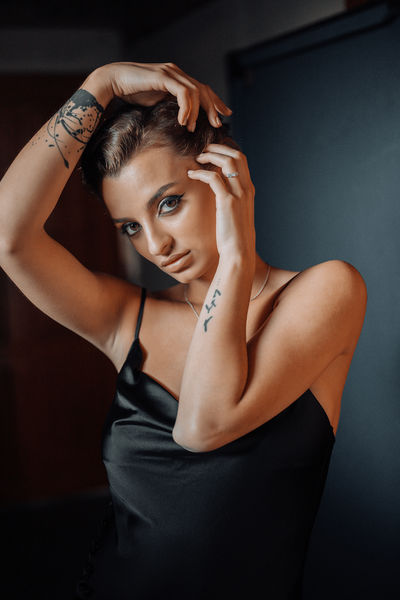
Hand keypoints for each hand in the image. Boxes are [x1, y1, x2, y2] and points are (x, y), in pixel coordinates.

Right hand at [94, 61, 231, 131]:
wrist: (113, 82)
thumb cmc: (131, 94)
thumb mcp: (156, 103)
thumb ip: (170, 107)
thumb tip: (182, 123)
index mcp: (177, 78)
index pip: (201, 89)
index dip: (214, 102)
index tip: (224, 115)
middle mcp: (176, 72)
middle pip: (203, 89)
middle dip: (213, 107)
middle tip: (219, 124)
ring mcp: (171, 73)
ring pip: (195, 92)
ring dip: (197, 112)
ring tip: (192, 128)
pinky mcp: (164, 77)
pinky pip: (183, 93)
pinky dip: (186, 108)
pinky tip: (183, 122)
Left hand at [187, 143, 255, 266]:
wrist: (239, 252)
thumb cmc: (234, 237)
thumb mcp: (236, 215)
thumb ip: (231, 202)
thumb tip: (220, 195)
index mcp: (249, 190)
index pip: (241, 160)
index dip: (226, 150)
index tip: (212, 151)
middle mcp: (246, 189)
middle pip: (237, 155)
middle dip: (219, 147)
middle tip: (203, 150)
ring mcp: (239, 194)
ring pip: (228, 161)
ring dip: (211, 155)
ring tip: (198, 158)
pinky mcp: (227, 202)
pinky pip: (214, 178)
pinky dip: (201, 172)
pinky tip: (191, 174)